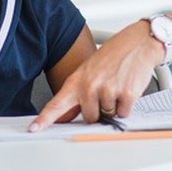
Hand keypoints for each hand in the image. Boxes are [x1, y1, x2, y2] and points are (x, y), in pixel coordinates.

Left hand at [31, 20, 161, 131]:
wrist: (138, 42)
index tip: (34, 129)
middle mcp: (90, 86)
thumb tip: (65, 117)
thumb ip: (77, 95)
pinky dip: (127, 105)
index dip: (44, 119)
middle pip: (90, 117)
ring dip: (114, 106)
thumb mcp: (89, 71)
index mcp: (77, 80)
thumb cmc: (114, 55)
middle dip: (99, 109)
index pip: (56, 104)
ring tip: (117, 85)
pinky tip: (127, 87)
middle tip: (106, 90)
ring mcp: (108, 91)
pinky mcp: (126, 95)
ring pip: (108, 116)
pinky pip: (123, 113)